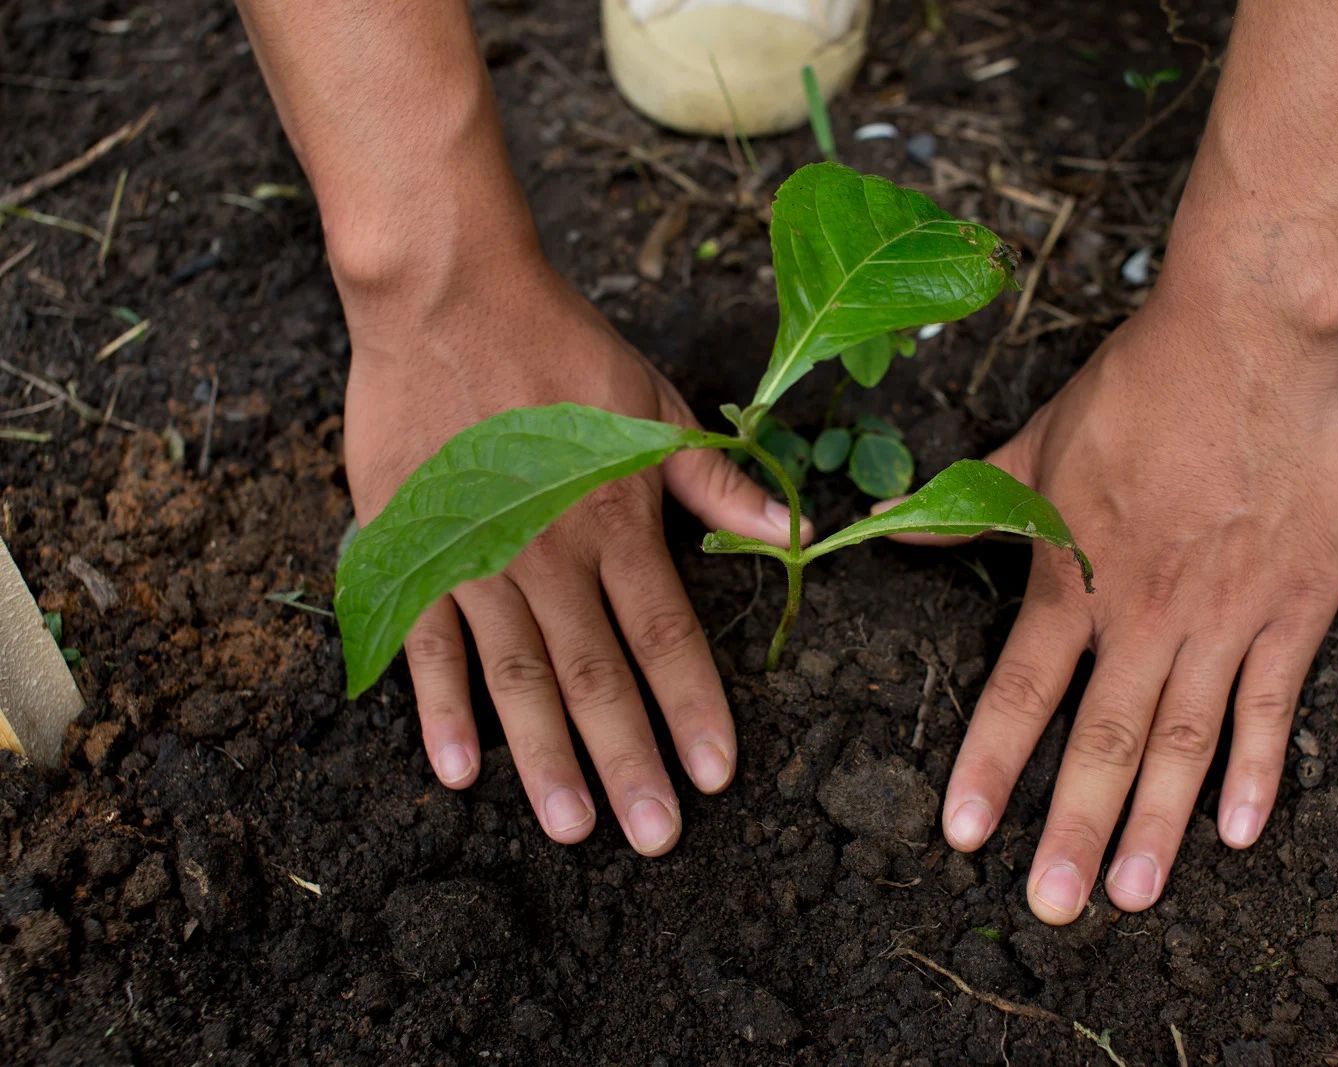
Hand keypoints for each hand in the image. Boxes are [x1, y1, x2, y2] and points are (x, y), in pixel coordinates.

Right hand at [341, 250, 804, 855]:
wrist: (447, 297)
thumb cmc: (561, 347)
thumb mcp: (656, 404)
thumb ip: (714, 481)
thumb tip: (791, 529)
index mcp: (618, 521)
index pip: (667, 635)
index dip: (693, 709)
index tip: (717, 776)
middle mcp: (551, 554)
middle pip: (597, 677)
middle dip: (628, 762)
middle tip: (653, 837)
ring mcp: (476, 557)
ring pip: (518, 677)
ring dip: (546, 757)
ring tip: (573, 827)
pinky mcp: (412, 549)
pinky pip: (427, 642)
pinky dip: (441, 707)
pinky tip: (460, 769)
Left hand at [940, 289, 1337, 921]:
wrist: (1248, 337)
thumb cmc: (1139, 384)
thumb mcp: (1036, 439)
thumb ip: (971, 502)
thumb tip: (892, 529)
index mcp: (1075, 572)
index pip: (1021, 689)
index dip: (990, 763)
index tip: (963, 832)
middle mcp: (1145, 611)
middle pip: (1104, 737)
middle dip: (1072, 827)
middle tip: (1050, 906)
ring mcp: (1224, 615)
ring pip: (1185, 739)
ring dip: (1158, 824)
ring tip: (1130, 893)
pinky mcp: (1293, 607)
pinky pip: (1274, 705)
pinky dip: (1258, 771)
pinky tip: (1241, 831)